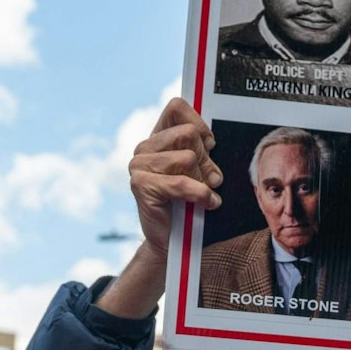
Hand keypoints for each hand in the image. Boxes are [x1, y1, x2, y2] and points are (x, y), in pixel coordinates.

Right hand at [127, 98, 222, 256]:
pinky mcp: (140, 185)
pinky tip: (207, 203)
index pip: (176, 107)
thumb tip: (211, 140)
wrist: (173, 241)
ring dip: (203, 180)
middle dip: (206, 159)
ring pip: (186, 158)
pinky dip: (200, 195)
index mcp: (158, 138)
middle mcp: (144, 148)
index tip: (209, 145)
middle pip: (188, 134)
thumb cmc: (189, 203)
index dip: (199, 124)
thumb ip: (201, 150)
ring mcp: (139, 166)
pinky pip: (181, 182)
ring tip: (204, 193)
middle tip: (210, 179)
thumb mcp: (199, 170)